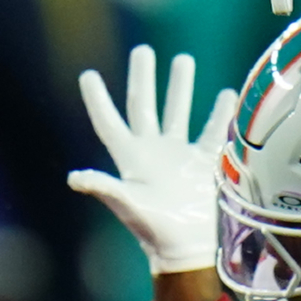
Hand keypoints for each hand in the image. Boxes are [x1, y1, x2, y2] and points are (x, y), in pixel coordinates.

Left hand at [70, 46, 237, 274]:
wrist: (190, 250)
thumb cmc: (154, 231)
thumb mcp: (127, 206)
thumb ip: (103, 188)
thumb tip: (73, 177)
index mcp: (130, 158)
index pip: (109, 122)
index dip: (97, 100)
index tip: (88, 74)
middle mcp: (152, 152)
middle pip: (144, 106)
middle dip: (144, 77)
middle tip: (143, 50)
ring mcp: (178, 156)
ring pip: (178, 112)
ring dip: (180, 86)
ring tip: (183, 59)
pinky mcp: (204, 163)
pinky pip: (213, 131)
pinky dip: (221, 112)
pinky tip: (228, 93)